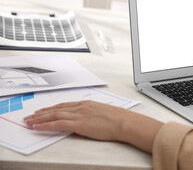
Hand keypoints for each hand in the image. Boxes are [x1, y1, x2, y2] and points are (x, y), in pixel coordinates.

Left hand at [24, 100, 162, 152]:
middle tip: (29, 116)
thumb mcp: (104, 113)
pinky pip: (58, 124)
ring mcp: (80, 115)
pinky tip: (37, 127)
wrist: (125, 122)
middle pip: (56, 108)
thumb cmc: (119, 119)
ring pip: (54, 114)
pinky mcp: (80, 124)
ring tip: (29, 122)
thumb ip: (93, 115)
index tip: (42, 111)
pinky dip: (46, 125)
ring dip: (39, 118)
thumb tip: (87, 120)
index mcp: (87, 104)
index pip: (65, 105)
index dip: (51, 108)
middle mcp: (81, 107)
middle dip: (41, 113)